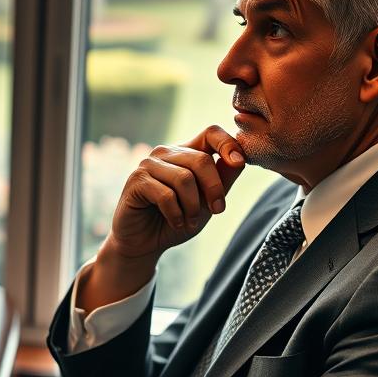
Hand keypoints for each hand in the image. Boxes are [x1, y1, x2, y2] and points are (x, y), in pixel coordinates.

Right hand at [78, 126, 244, 309]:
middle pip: (201, 160)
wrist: (145, 244)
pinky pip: (165, 194)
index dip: (228, 144)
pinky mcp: (136, 181)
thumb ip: (222, 179)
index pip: (211, 133)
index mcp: (186, 153)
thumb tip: (241, 159)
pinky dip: (176, 214)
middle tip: (216, 211)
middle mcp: (166, 153)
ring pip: (184, 178)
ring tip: (190, 221)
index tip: (239, 162)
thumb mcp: (207, 202)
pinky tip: (175, 222)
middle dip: (214, 189)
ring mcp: (148, 164)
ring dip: (192, 207)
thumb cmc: (177, 220)